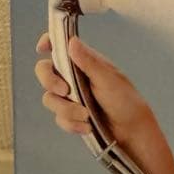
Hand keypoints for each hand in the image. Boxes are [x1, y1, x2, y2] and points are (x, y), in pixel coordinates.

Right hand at [34, 31, 154, 148]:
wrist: (132, 131)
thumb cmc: (126, 101)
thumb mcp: (108, 79)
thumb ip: (89, 62)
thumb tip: (72, 42)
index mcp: (84, 62)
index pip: (61, 46)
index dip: (49, 42)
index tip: (42, 49)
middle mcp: (74, 77)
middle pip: (44, 71)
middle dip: (50, 81)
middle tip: (65, 91)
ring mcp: (71, 96)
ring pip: (50, 98)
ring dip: (67, 109)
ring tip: (86, 116)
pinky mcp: (70, 115)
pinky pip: (59, 118)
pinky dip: (72, 124)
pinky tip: (87, 127)